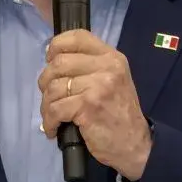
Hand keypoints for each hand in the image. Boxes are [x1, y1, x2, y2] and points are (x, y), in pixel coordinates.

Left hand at [37, 30, 152, 180]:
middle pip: (59, 63)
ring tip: (52, 117)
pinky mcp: (88, 107)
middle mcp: (107, 67)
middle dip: (46, 81)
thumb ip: (90, 66)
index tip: (50, 59)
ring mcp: (98, 86)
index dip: (57, 45)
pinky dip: (49, 121)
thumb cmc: (119, 112)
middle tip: (50, 96)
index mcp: (112, 57)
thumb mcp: (113, 80)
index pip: (78, 37)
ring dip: (46, 105)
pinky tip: (53, 129)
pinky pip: (55, 109)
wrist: (135, 144)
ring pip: (54, 88)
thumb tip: (53, 57)